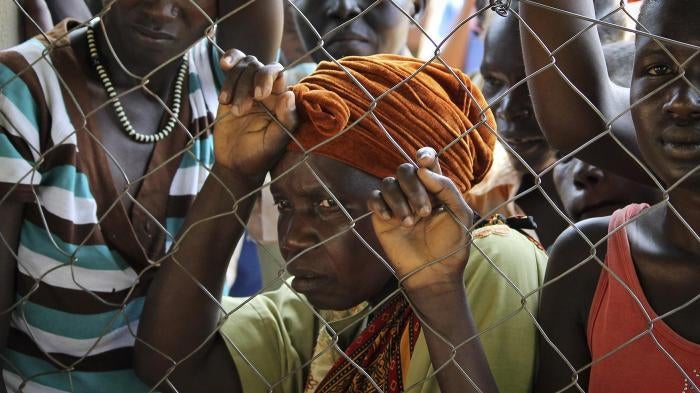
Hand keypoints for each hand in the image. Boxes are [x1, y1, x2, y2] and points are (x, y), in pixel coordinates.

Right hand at [214, 49, 297, 178]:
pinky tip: (224, 64)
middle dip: (247, 84)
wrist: (236, 164)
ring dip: (235, 83)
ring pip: (244, 66)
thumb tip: (289, 94)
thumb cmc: (261, 155)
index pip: (279, 75)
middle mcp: (267, 90)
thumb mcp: (275, 143)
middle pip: (259, 68)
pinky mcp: (231, 89)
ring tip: (231, 108)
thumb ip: (285, 120)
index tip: (259, 95)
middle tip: (241, 109)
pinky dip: (229, 60)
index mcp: (281, 100)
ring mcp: (248, 87)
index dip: (268, 77)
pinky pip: (232, 67)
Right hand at [367, 147, 473, 291]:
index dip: (424, 155)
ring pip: (388, 183)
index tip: (423, 162)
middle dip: (414, 188)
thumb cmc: (451, 245)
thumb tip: (421, 169)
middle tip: (423, 213)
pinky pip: (374, 197)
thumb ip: (446, 188)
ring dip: (399, 200)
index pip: (426, 162)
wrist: (434, 272)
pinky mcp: (382, 217)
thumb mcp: (460, 214)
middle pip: (405, 170)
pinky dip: (381, 204)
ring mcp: (397, 203)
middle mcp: (415, 192)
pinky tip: (390, 219)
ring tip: (409, 222)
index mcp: (435, 188)